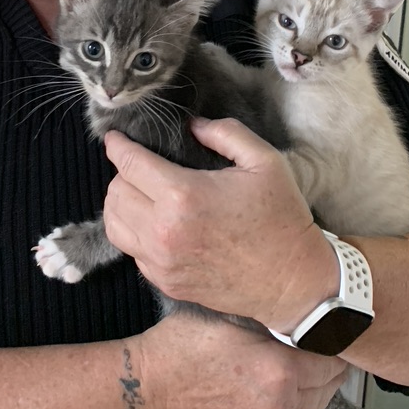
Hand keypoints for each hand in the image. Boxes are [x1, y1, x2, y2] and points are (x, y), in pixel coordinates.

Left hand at [103, 117, 337, 330]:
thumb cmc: (282, 218)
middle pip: (115, 192)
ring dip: (122, 204)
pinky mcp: (165, 282)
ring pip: (114, 224)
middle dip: (123, 173)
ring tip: (141, 193)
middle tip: (140, 166)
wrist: (294, 282)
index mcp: (184, 195)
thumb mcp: (264, 162)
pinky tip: (157, 223)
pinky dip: (135, 232)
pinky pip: (131, 251)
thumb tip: (192, 125)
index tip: (116, 137)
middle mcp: (164, 231)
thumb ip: (225, 133)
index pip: (129, 163)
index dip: (118, 145)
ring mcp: (161, 261)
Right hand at [132, 311, 348, 408]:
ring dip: (315, 388)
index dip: (335, 344)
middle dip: (332, 368)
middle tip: (331, 348)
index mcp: (280, 371)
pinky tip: (284, 385)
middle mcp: (279, 404)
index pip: (329, 362)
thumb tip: (297, 309)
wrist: (154, 381)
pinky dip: (294, 404)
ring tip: (312, 366)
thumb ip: (270, 317)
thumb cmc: (187, 342)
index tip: (336, 331)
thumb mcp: (232, 314)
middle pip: (326, 389)